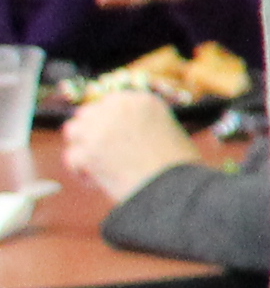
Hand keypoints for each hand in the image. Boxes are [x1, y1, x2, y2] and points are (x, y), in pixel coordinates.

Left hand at [58, 85, 199, 197]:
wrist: (177, 187)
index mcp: (142, 100)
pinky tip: (96, 182)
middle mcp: (119, 108)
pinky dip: (81, 172)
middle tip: (102, 152)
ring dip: (81, 146)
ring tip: (96, 165)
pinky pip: (72, 158)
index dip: (109, 121)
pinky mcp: (88, 152)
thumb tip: (121, 134)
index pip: (111, 102)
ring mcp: (100, 129)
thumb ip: (143, 124)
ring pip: (73, 131)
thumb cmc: (179, 167)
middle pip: (88, 113)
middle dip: (91, 131)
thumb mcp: (168, 131)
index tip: (114, 136)